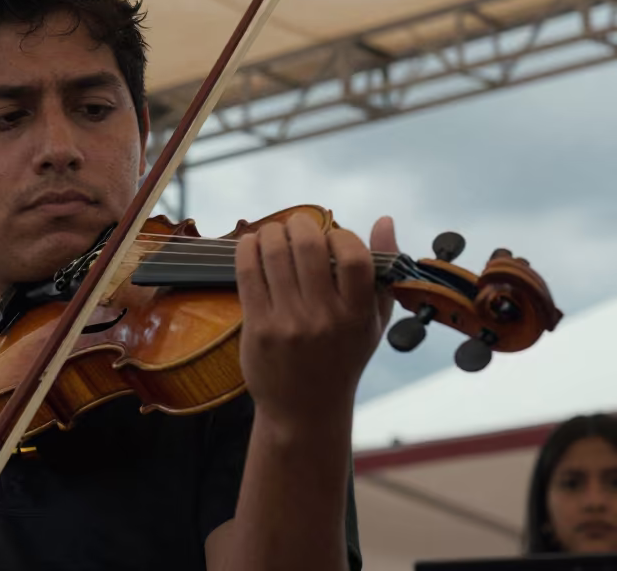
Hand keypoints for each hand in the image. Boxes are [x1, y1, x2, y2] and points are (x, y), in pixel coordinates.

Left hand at [235, 213, 397, 425]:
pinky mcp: (258, 327)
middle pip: (308, 247)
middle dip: (300, 224)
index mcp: (358, 315)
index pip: (354, 257)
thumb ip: (382, 273)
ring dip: (272, 232)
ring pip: (274, 255)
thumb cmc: (342, 359)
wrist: (305, 410)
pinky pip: (248, 274)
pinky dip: (247, 249)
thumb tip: (384, 220)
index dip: (341, 235)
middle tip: (297, 224)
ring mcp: (289, 323)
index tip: (332, 236)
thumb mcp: (373, 323)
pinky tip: (251, 243)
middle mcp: (325, 318)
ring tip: (274, 232)